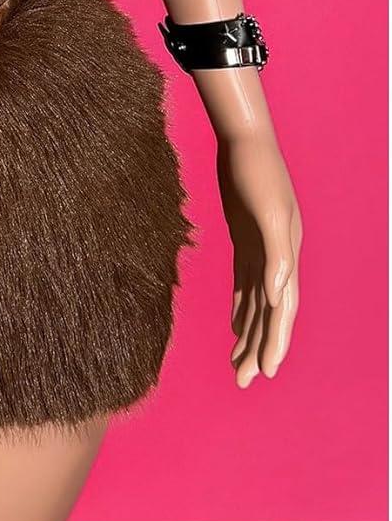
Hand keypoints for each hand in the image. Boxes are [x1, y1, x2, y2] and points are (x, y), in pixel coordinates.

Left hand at [216, 130, 301, 386]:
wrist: (244, 139)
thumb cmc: (257, 172)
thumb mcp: (268, 212)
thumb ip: (275, 254)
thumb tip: (276, 294)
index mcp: (285, 256)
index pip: (281, 310)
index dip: (274, 341)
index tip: (264, 372)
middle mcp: (277, 258)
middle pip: (269, 313)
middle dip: (257, 346)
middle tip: (242, 381)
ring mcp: (261, 249)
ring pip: (256, 302)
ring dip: (248, 332)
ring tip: (236, 363)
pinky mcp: (245, 239)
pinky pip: (244, 282)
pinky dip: (241, 305)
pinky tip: (234, 324)